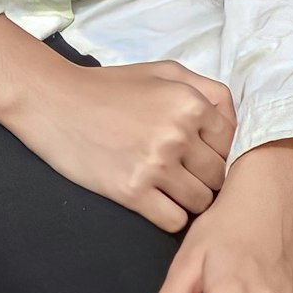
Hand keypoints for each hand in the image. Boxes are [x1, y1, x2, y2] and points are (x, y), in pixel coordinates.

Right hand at [0, 15, 236, 229]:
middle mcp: (178, 133)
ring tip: (170, 187)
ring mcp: (156, 165)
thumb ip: (205, 90)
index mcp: (189, 101)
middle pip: (219, 175)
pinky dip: (170, 215)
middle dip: (206, 177)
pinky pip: (175, 221)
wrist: (56, 103)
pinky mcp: (133, 192)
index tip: (201, 153)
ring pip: (201, 202)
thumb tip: (236, 121)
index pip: (232, 142)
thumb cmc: (111, 87)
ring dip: (190, 199)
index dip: (219, 150)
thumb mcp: (163, 72)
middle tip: (184, 172)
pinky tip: (155, 200)